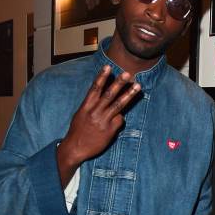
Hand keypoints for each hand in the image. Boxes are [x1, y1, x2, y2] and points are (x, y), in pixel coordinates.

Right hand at [57, 65, 140, 186]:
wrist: (75, 148)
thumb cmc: (78, 130)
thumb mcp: (80, 114)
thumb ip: (91, 105)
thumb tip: (102, 99)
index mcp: (86, 106)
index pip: (95, 88)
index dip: (102, 77)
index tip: (108, 67)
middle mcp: (95, 112)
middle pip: (109, 94)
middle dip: (119, 83)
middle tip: (128, 74)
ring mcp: (103, 121)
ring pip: (118, 105)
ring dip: (129, 94)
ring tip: (138, 86)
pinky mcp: (110, 130)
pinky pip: (119, 120)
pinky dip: (120, 119)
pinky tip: (115, 122)